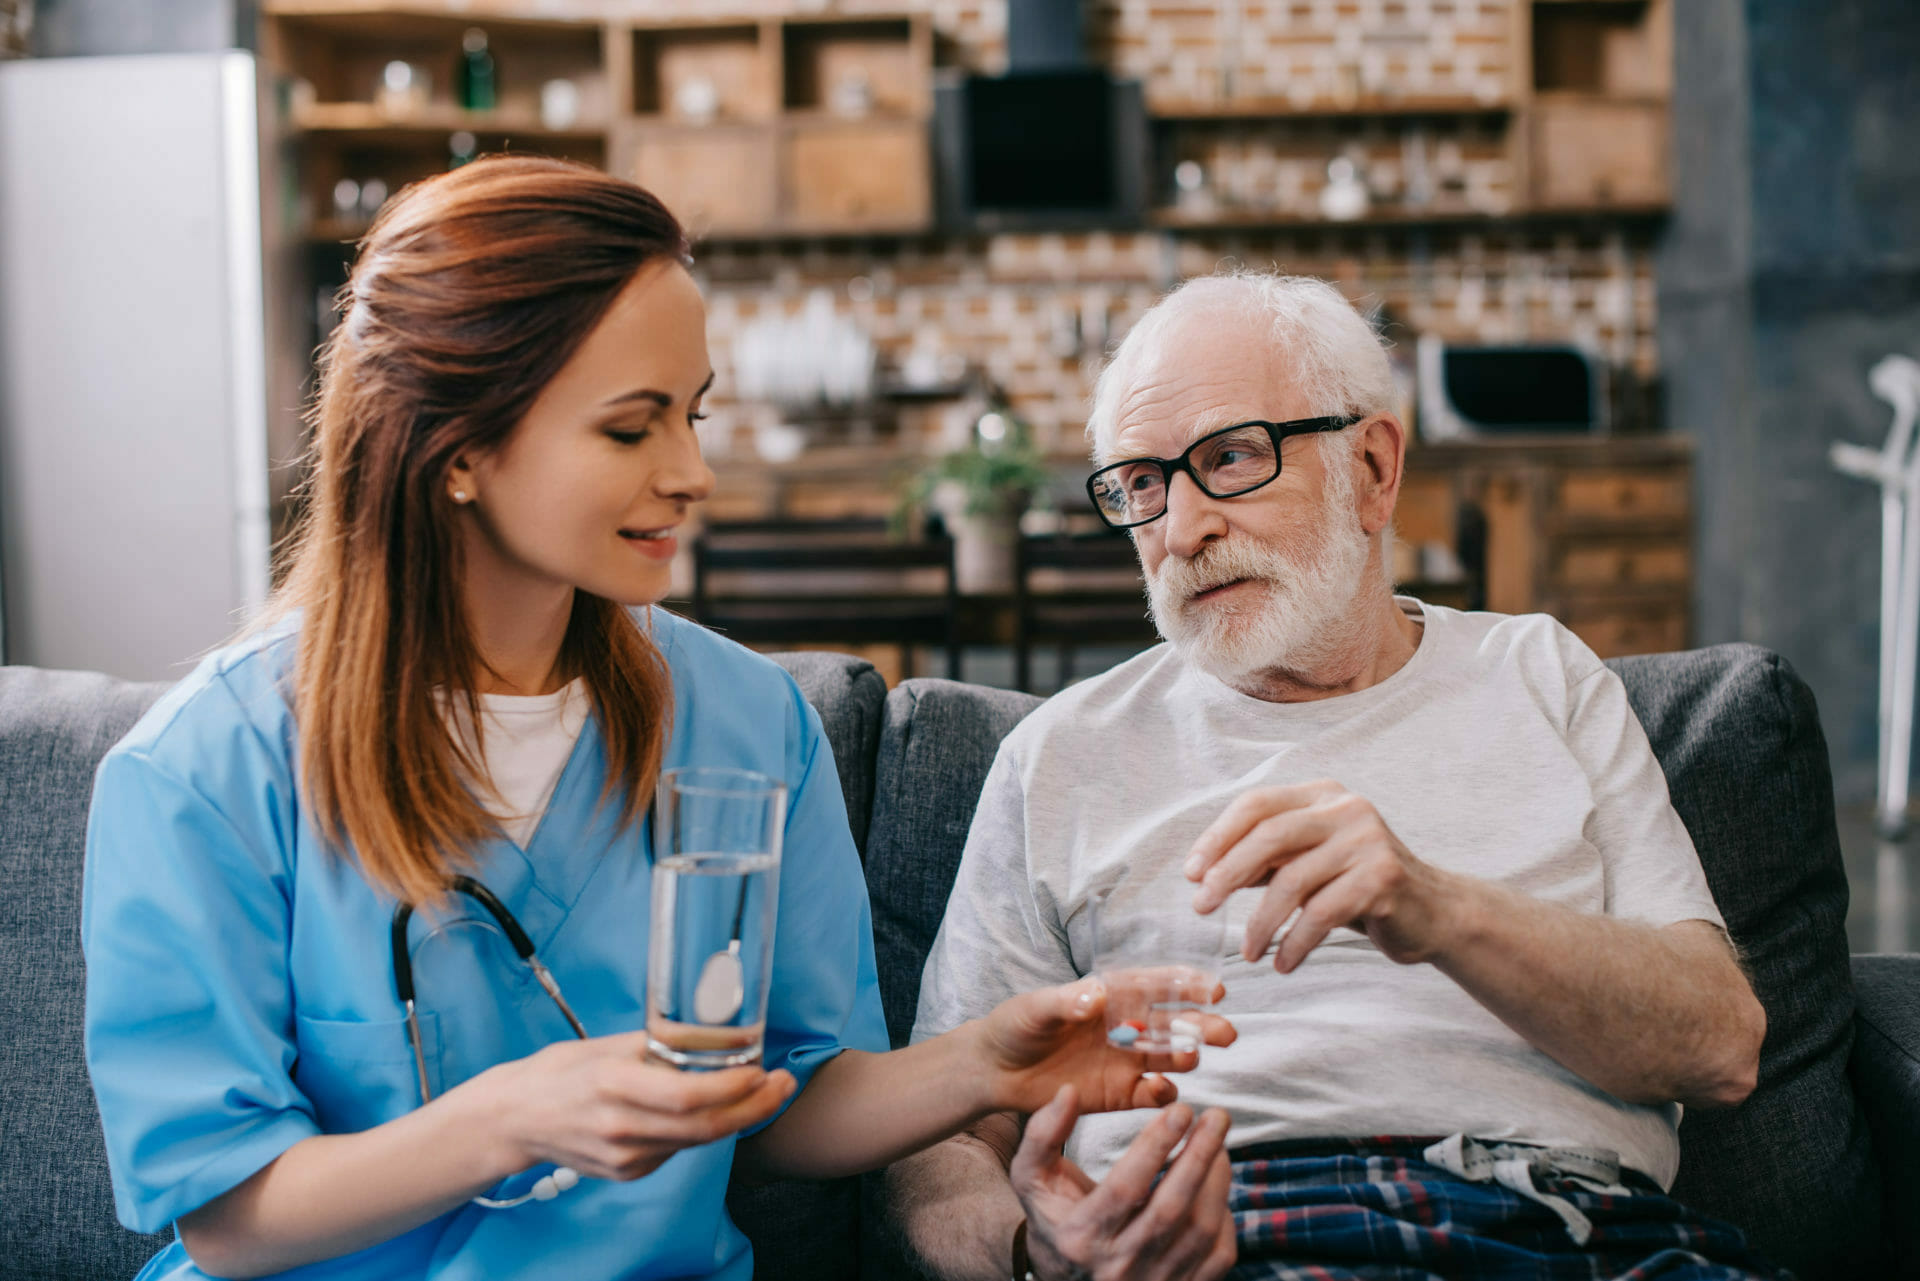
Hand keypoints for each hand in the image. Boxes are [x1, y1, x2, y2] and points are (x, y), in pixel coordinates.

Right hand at [468, 1031, 795, 1181]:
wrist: (514, 1119)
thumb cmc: (559, 1072)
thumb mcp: (606, 1044)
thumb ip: (656, 1045)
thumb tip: (706, 1032)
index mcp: (613, 1086)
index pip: (687, 1097)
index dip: (732, 1087)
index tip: (762, 1068)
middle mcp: (620, 1128)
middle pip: (703, 1128)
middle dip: (753, 1107)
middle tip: (784, 1084)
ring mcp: (623, 1157)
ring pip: (695, 1142)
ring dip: (735, 1117)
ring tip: (762, 1089)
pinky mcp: (625, 1173)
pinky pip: (676, 1151)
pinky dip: (700, 1131)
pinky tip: (712, 1110)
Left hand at [979, 977, 1236, 1116]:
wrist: (996, 1071)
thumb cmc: (1015, 1026)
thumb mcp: (1035, 1009)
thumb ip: (1065, 1002)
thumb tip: (1097, 996)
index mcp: (1113, 996)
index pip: (1158, 985)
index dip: (1188, 985)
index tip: (1214, 989)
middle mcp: (1128, 1026)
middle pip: (1176, 1022)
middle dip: (1202, 1025)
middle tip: (1225, 1032)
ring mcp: (1127, 1060)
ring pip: (1172, 1057)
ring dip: (1187, 1056)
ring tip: (1191, 1058)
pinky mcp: (1120, 1094)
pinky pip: (1153, 1094)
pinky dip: (1164, 1093)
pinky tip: (1162, 1091)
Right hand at [1012, 1085, 1235, 1280]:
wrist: (1066, 1279)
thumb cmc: (1054, 1215)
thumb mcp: (1032, 1176)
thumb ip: (1043, 1134)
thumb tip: (1069, 1092)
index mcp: (1080, 1236)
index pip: (1125, 1187)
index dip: (1155, 1146)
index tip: (1181, 1110)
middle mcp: (1117, 1266)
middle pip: (1171, 1209)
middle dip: (1200, 1156)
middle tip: (1217, 1116)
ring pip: (1201, 1231)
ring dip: (1217, 1180)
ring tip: (1217, 1142)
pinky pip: (1218, 1255)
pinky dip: (1225, 1216)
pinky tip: (1215, 1186)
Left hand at [1184, 779, 1460, 970]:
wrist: (1434, 912)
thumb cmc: (1358, 887)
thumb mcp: (1309, 864)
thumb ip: (1265, 861)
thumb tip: (1202, 873)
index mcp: (1322, 795)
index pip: (1256, 804)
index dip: (1217, 838)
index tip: (1191, 874)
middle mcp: (1346, 809)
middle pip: (1269, 835)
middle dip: (1226, 873)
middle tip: (1201, 907)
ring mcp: (1368, 841)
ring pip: (1293, 880)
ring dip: (1260, 921)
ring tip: (1247, 951)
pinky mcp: (1383, 878)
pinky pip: (1322, 913)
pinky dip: (1295, 942)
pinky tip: (1283, 963)